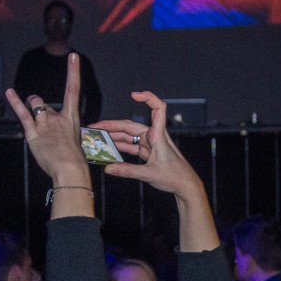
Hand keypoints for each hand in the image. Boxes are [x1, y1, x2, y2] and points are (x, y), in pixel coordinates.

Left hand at [5, 53, 88, 187]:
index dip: (73, 71)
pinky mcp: (33, 132)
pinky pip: (23, 114)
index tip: (73, 56)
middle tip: (42, 122)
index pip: (74, 90)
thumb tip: (56, 134)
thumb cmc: (73, 160)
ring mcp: (45, 123)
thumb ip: (64, 134)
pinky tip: (9, 92)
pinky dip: (15, 102)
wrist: (68, 167)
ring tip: (34, 118)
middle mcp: (58, 117)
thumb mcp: (74, 143)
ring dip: (32, 107)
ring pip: (35, 106)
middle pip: (45, 104)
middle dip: (39, 108)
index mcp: (72, 119)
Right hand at [92, 91, 216, 250]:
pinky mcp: (148, 151)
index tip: (134, 95)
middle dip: (112, 125)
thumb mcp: (149, 174)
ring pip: (129, 135)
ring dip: (114, 136)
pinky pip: (131, 145)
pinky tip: (109, 148)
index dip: (148, 98)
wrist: (185, 186)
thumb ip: (128, 171)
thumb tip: (108, 168)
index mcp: (159, 135)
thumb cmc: (174, 177)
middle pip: (131, 125)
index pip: (158, 108)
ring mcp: (150, 143)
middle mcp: (154, 136)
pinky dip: (120, 146)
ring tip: (98, 138)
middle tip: (95, 128)